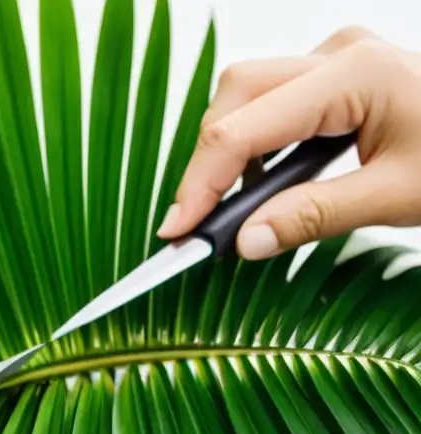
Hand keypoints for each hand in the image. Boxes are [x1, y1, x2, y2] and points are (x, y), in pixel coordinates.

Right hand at [157, 26, 420, 259]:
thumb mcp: (396, 197)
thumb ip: (313, 217)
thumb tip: (243, 242)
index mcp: (356, 74)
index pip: (246, 129)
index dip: (200, 182)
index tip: (176, 231)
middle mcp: (340, 54)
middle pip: (237, 93)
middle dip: (207, 158)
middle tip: (194, 221)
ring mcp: (339, 58)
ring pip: (248, 92)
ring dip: (228, 148)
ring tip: (226, 205)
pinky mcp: (340, 74)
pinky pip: (274, 99)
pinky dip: (255, 141)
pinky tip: (260, 181)